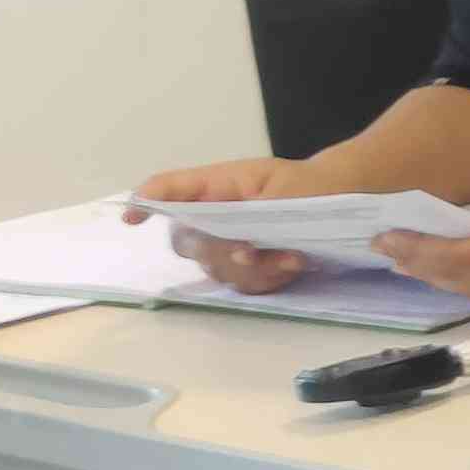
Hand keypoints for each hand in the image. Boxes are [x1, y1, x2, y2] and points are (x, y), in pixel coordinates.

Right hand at [128, 157, 320, 295]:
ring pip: (215, 267)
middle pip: (185, 240)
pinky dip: (269, 277)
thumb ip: (251, 209)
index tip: (132, 217)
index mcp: (215, 187)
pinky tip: (293, 263)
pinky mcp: (246, 270)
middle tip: (249, 250)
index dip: (145, 203)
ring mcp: (226, 247)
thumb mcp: (284, 185)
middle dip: (216, 249)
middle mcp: (212, 219)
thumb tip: (230, 239)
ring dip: (252, 266)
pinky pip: (245, 283)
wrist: (338, 200)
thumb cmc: (305, 185)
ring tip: (290, 255)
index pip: (168, 190)